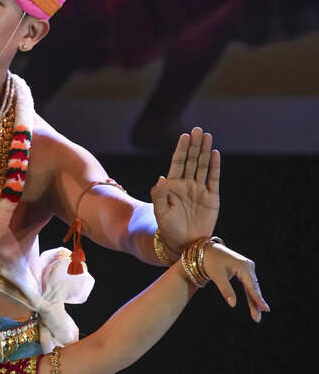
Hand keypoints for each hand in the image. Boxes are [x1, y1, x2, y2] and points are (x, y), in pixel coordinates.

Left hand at [151, 128, 219, 254]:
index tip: (184, 136)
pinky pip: (213, 179)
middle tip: (197, 130)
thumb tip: (161, 177)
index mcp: (173, 186)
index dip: (181, 150)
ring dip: (205, 151)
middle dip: (194, 145)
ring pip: (203, 166)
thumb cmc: (169, 229)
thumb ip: (160, 195)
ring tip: (207, 136)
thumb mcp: (161, 213)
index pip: (178, 163)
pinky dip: (214, 167)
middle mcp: (187, 185)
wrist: (185, 244)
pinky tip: (214, 154)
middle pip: (191, 161)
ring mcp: (199, 190)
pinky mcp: (212, 197)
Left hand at [201, 242, 269, 322]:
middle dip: (256, 304)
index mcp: (243, 266)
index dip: (258, 299)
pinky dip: (250, 294)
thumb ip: (226, 290)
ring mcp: (248, 267)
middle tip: (257, 319)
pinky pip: (249, 284)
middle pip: (254, 288)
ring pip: (252, 287)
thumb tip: (233, 304)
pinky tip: (254, 304)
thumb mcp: (217, 276)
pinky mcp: (245, 269)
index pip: (251, 286)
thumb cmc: (211, 262)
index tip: (265, 309)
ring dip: (254, 300)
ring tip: (256, 315)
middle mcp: (249, 266)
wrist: (207, 250)